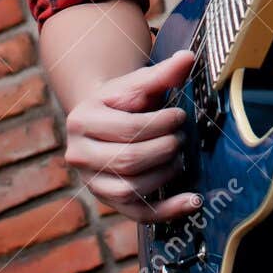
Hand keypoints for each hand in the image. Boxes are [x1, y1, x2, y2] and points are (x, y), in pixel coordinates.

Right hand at [64, 48, 199, 222]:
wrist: (103, 121)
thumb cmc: (122, 101)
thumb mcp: (136, 84)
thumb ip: (162, 73)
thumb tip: (188, 58)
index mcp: (81, 121)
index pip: (128, 129)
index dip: (160, 124)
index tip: (179, 115)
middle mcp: (79, 155)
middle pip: (129, 160)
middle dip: (164, 148)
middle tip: (181, 137)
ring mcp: (92, 182)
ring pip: (133, 189)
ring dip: (166, 173)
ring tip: (179, 156)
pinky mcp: (109, 201)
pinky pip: (139, 214)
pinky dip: (169, 210)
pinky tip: (193, 201)